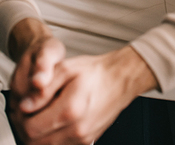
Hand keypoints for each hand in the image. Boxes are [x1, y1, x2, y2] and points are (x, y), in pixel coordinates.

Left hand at [9, 20, 157, 144]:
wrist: (120, 79)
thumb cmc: (97, 72)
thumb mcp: (67, 69)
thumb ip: (44, 87)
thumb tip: (26, 105)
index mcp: (71, 109)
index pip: (31, 128)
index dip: (21, 118)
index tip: (23, 107)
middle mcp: (77, 129)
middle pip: (36, 142)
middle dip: (28, 127)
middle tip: (30, 111)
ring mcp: (82, 138)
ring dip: (39, 135)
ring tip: (42, 115)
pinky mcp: (86, 141)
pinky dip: (52, 138)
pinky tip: (55, 121)